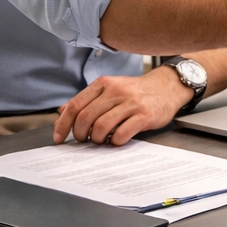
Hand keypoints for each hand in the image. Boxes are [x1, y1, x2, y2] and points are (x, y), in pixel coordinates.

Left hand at [51, 68, 190, 145]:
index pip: (75, 105)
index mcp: (103, 83)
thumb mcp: (110, 89)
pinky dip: (114, 142)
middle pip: (86, 117)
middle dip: (79, 134)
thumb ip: (87, 100)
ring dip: (96, 139)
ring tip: (100, 140)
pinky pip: (121, 134)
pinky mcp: (144, 115)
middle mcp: (116, 91)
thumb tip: (61, 112)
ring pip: (101, 127)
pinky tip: (116, 140)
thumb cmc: (135, 92)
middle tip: (83, 140)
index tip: (59, 137)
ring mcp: (131, 103)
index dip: (63, 124)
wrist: (167, 87)